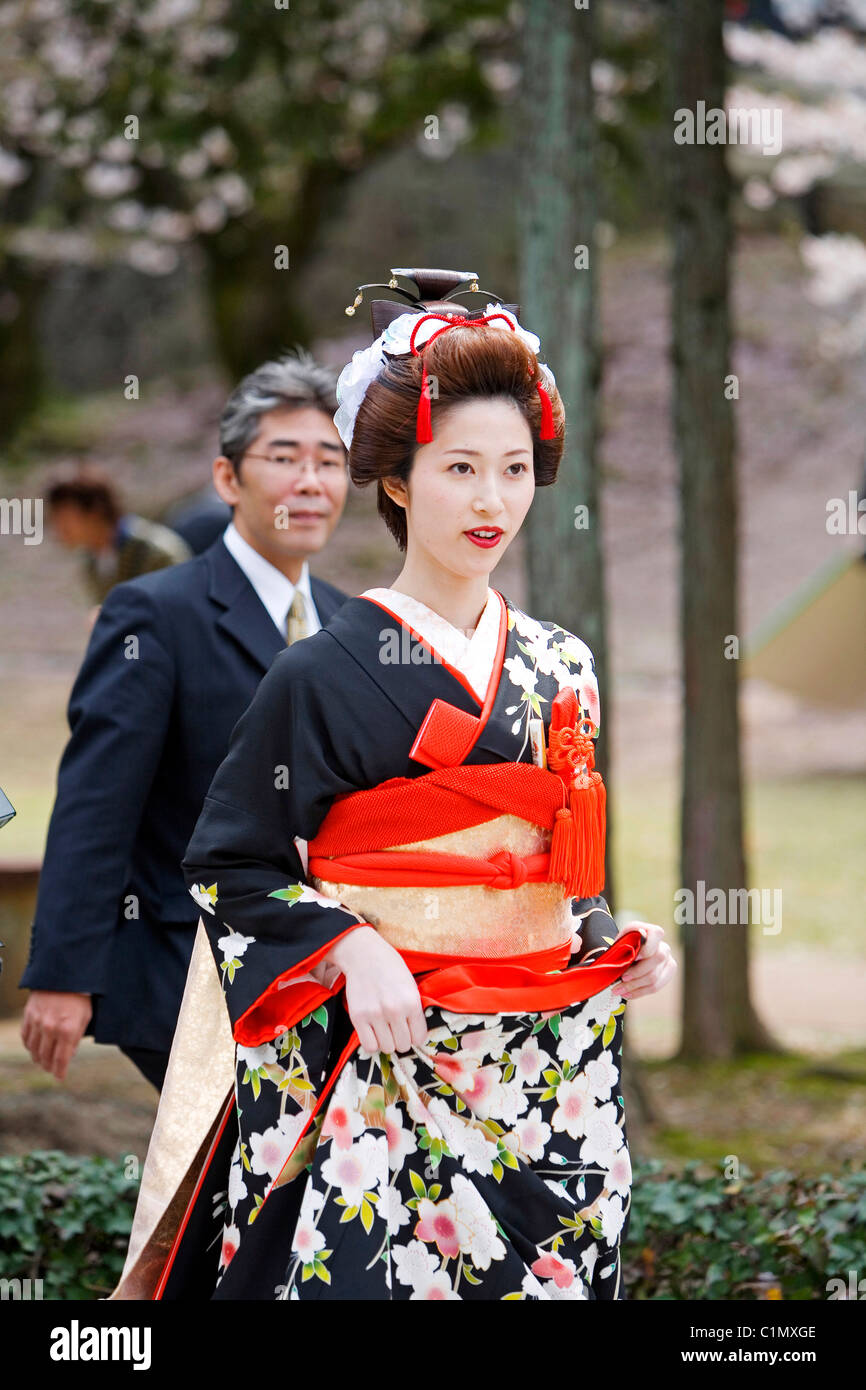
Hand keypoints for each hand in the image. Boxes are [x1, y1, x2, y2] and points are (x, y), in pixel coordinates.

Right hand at [21, 991, 92, 1080]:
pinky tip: (33, 1047)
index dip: (59, 1072)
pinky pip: (25, 1036)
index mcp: (68, 1030)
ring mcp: (37, 1021)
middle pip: (45, 1057)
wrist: (65, 973)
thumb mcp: (86, 1017)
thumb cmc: (80, 995)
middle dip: (48, 1066)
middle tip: (51, 1069)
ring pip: (33, 1049)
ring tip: (42, 1061)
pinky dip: (29, 1045)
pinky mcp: (29, 1014)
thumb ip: (77, 1038)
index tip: (60, 1077)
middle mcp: (50, 1028)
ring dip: (37, 1058)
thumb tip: (69, 1055)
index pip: (61, 1060)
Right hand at [326, 926, 427, 1054]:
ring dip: (386, 1042)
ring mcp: (375, 1015)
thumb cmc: (391, 968)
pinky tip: (373, 1032)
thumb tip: (417, 1036)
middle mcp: (394, 1011)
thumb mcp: (411, 985)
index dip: (415, 1036)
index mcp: (412, 1002)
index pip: (419, 1037)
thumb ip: (414, 1010)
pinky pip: (368, 1046)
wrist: (364, 955)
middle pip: (403, 1045)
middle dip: (400, 1039)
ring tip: (384, 1029)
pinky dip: (372, 1043)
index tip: (410, 1030)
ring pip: (386, 1048)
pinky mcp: (358, 1017)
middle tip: (396, 1028)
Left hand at [612, 921, 676, 1000]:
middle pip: (658, 959)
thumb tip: (614, 963)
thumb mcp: (621, 941)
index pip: (657, 934)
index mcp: (652, 932)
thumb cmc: (625, 946)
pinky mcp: (668, 973)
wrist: (630, 953)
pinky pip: (656, 986)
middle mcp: (663, 945)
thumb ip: (621, 946)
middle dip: (638, 971)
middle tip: (622, 978)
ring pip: (655, 977)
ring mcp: (667, 960)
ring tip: (619, 990)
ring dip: (635, 986)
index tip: (635, 957)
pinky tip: (628, 993)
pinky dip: (640, 992)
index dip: (648, 947)